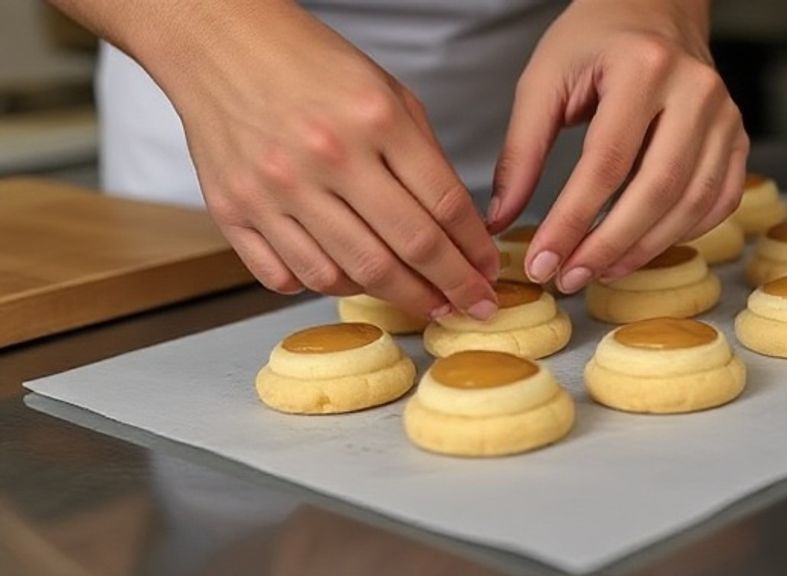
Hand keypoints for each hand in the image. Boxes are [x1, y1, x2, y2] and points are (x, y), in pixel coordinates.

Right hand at [142, 2, 499, 318]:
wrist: (220, 44)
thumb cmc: (309, 65)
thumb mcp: (387, 91)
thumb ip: (424, 157)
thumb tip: (457, 227)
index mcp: (374, 119)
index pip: (444, 205)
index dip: (474, 251)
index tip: (487, 274)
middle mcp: (326, 157)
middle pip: (405, 250)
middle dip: (451, 288)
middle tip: (471, 306)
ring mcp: (275, 190)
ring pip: (349, 275)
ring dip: (394, 297)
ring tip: (420, 300)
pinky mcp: (234, 212)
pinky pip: (288, 277)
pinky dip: (324, 287)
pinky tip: (349, 280)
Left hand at [490, 0, 747, 292]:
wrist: (652, 10)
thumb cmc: (593, 42)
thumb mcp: (543, 82)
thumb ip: (521, 152)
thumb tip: (502, 220)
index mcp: (642, 67)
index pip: (606, 162)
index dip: (573, 220)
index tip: (542, 260)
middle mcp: (695, 90)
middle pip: (657, 189)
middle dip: (609, 245)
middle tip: (569, 278)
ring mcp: (726, 116)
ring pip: (692, 203)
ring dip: (643, 249)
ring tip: (598, 271)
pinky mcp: (737, 138)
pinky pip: (717, 202)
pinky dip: (682, 235)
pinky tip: (640, 248)